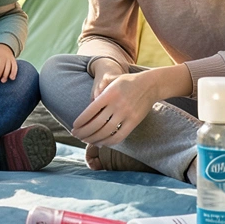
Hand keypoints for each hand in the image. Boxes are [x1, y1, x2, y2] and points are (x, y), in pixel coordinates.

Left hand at [72, 65, 191, 146]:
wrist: (150, 84)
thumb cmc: (127, 82)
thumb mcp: (112, 80)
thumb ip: (99, 91)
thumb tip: (88, 107)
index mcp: (109, 94)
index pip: (90, 111)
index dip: (81, 121)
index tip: (74, 126)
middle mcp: (116, 104)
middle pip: (96, 124)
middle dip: (84, 132)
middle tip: (76, 135)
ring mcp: (126, 114)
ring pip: (106, 132)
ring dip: (94, 139)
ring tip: (86, 140)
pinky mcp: (134, 121)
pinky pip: (119, 135)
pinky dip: (109, 141)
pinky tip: (101, 142)